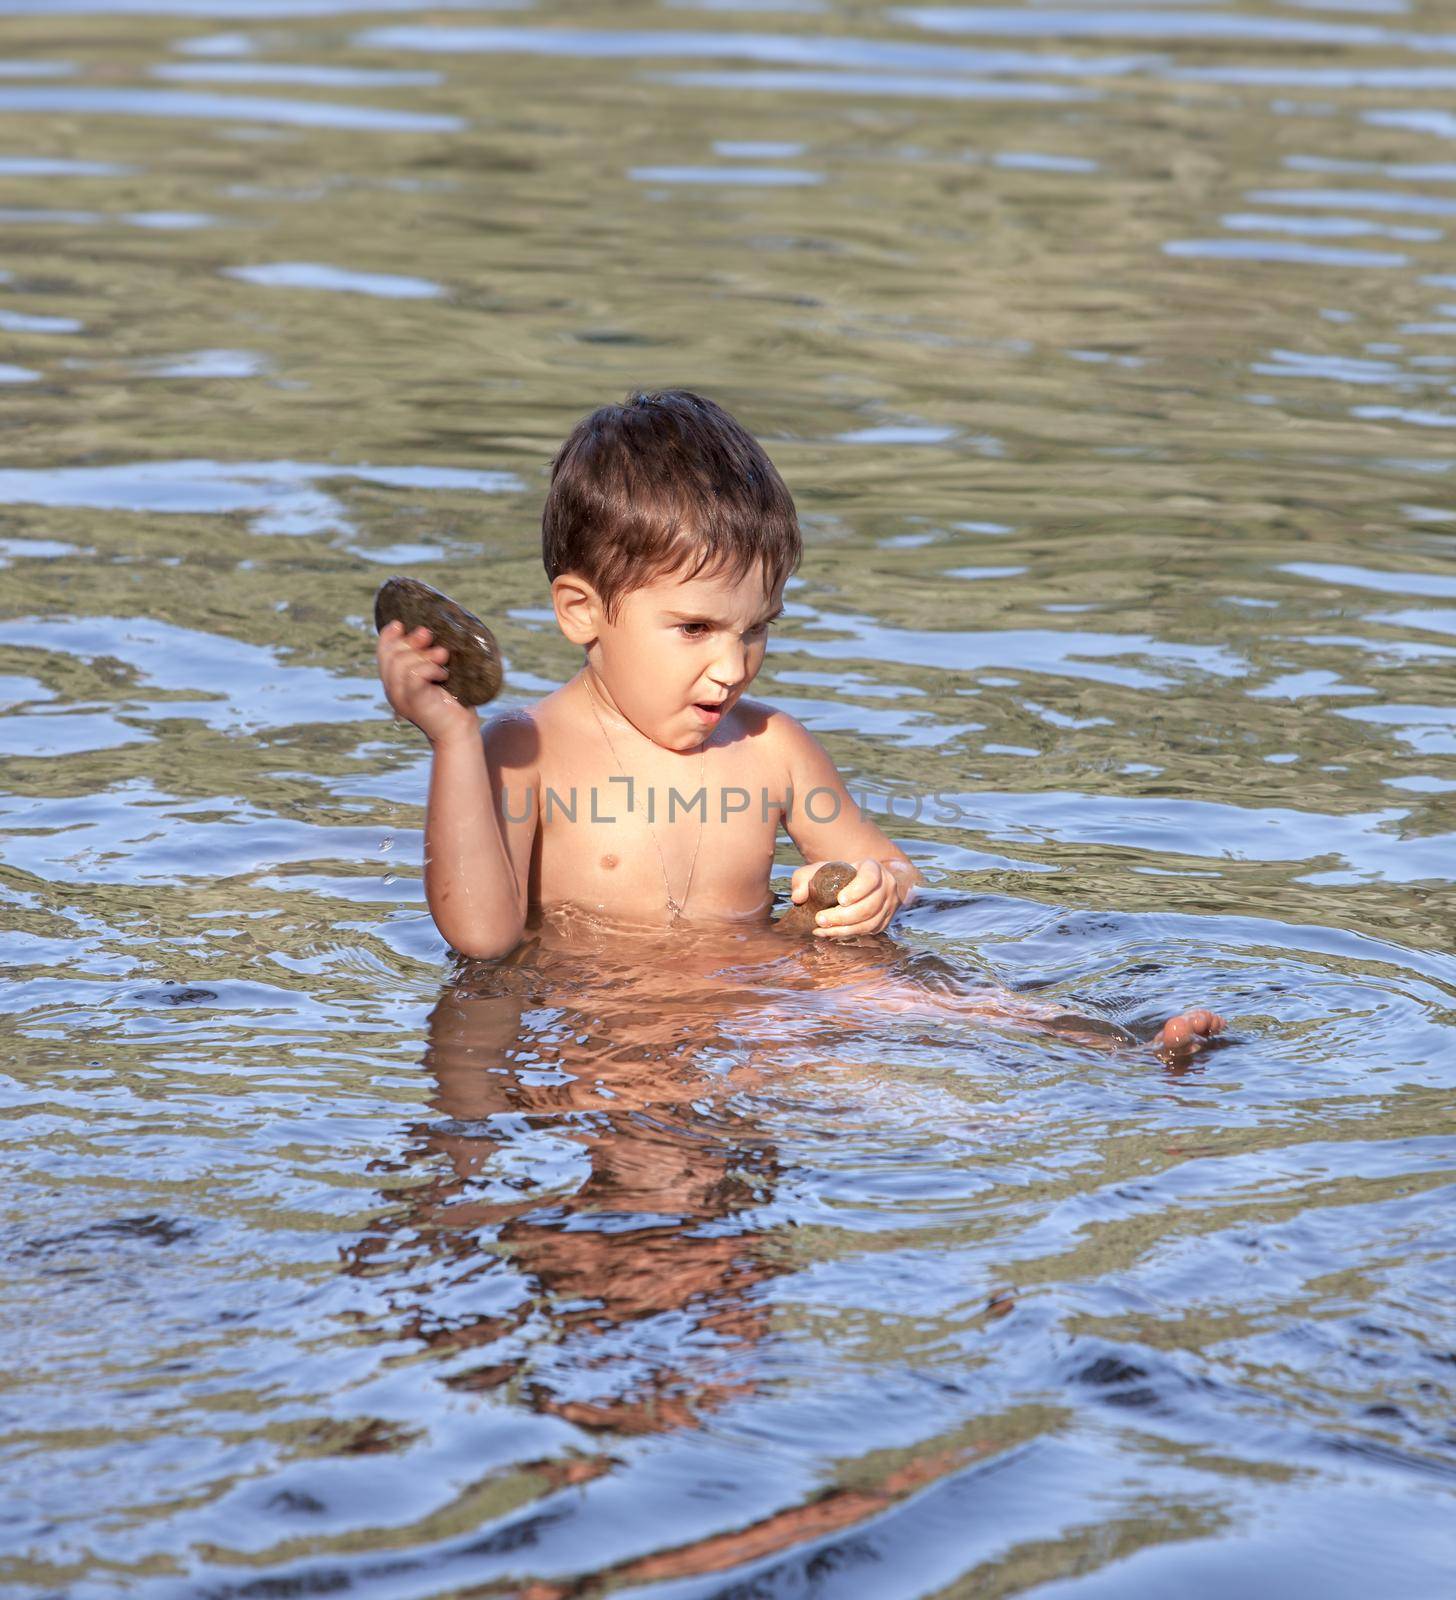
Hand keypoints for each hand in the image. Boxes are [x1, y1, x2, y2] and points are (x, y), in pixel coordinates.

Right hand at [376, 619, 478, 744]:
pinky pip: (413, 676)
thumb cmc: (453, 701)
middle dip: (411, 641)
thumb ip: (427, 658)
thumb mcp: (437, 674)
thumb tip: (425, 631)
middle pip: (391, 655)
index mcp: (395, 682)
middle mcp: (393, 690)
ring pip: (401, 664)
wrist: (459, 732)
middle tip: (430, 637)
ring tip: (443, 657)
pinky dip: (429, 669)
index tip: (400, 624)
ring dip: (424, 655)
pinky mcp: (414, 703)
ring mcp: (401, 698)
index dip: (389, 636)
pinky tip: (443, 674)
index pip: (383, 653)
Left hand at [791, 857, 910, 938]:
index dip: (857, 891)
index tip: (839, 900)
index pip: (870, 879)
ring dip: (844, 929)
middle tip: (820, 919)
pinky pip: (869, 931)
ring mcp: (888, 905)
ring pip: (870, 922)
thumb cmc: (836, 876)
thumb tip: (798, 897)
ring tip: (822, 929)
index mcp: (873, 869)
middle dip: (843, 916)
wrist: (854, 885)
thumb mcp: (818, 870)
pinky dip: (848, 934)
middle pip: (870, 905)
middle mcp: (886, 886)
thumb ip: (803, 879)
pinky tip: (830, 933)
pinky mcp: (884, 920)